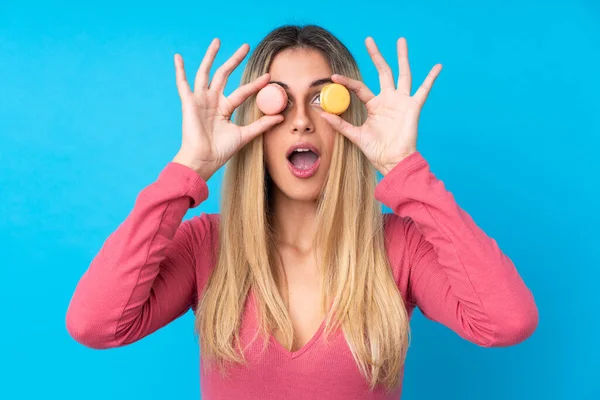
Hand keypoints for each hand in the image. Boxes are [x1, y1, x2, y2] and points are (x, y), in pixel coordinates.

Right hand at [172, 38, 283, 180]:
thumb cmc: (221, 151)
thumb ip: (261, 125)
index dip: (255, 84)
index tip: (268, 77)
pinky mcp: (189, 103)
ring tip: (217, 41)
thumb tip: (281, 116)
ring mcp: (200, 100)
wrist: (204, 160)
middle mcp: (213, 101)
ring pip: (206, 73)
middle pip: (225, 75)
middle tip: (246, 46)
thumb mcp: (245, 135)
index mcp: (225, 108)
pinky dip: (179, 70)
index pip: (242, 91)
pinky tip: (177, 57)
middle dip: (235, 60)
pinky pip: (182, 84)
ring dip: (211, 57)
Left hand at [320, 37, 441, 175]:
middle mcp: (388, 100)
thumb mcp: (355, 135)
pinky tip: (438, 66)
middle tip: (369, 40)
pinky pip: (424, 90)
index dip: (346, 82)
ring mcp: (401, 101)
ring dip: (402, 57)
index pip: (359, 88)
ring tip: (400, 40)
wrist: (392, 161)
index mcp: (374, 105)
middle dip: (376, 56)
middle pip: (382, 72)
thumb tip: (322, 113)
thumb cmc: (376, 150)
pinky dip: (431, 78)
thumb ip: (340, 123)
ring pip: (402, 74)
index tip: (333, 77)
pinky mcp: (413, 107)